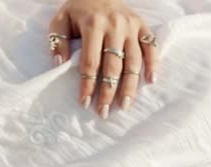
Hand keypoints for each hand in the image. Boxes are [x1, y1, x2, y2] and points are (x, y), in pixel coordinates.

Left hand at [49, 0, 159, 117]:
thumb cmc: (77, 9)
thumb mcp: (59, 20)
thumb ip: (57, 41)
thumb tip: (59, 64)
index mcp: (93, 25)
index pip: (91, 62)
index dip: (88, 84)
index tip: (85, 103)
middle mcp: (115, 26)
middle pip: (113, 66)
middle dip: (108, 91)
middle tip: (104, 112)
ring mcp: (131, 26)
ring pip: (133, 60)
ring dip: (129, 85)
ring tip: (124, 105)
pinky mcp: (142, 24)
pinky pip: (151, 45)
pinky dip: (153, 63)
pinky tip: (150, 81)